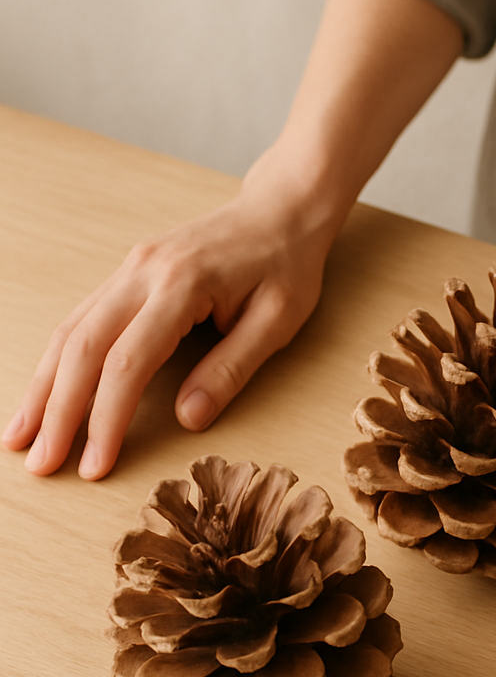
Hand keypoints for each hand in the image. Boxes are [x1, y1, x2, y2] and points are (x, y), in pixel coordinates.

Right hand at [2, 154, 334, 478]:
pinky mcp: (128, 273)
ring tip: (19, 436)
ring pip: (70, 331)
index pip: (128, 362)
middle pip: (83, 348)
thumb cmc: (287, 266)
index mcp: (180, 284)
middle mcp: (141, 272)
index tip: (95, 466)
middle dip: (57, 410)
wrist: (281, 210)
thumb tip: (188, 420)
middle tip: (39, 464)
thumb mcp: (277, 321)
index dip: (106, 419)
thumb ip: (231, 369)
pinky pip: (82, 319)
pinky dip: (58, 360)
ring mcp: (129, 268)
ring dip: (42, 387)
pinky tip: (44, 391)